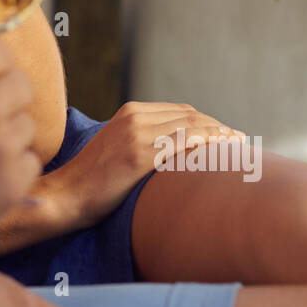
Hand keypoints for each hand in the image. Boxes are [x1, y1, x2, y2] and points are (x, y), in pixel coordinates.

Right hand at [55, 102, 245, 228]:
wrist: (66, 195)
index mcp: (129, 112)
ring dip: (220, 134)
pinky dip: (207, 143)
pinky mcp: (138, 154)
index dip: (207, 121)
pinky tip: (223, 152)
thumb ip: (141, 141)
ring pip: (191, 126)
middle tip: (240, 141)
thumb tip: (172, 152)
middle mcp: (134, 116)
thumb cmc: (91, 181)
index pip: (180, 111)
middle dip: (218, 126)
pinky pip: (183, 143)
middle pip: (190, 115)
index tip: (227, 134)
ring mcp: (136, 134)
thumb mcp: (116, 149)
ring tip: (240, 146)